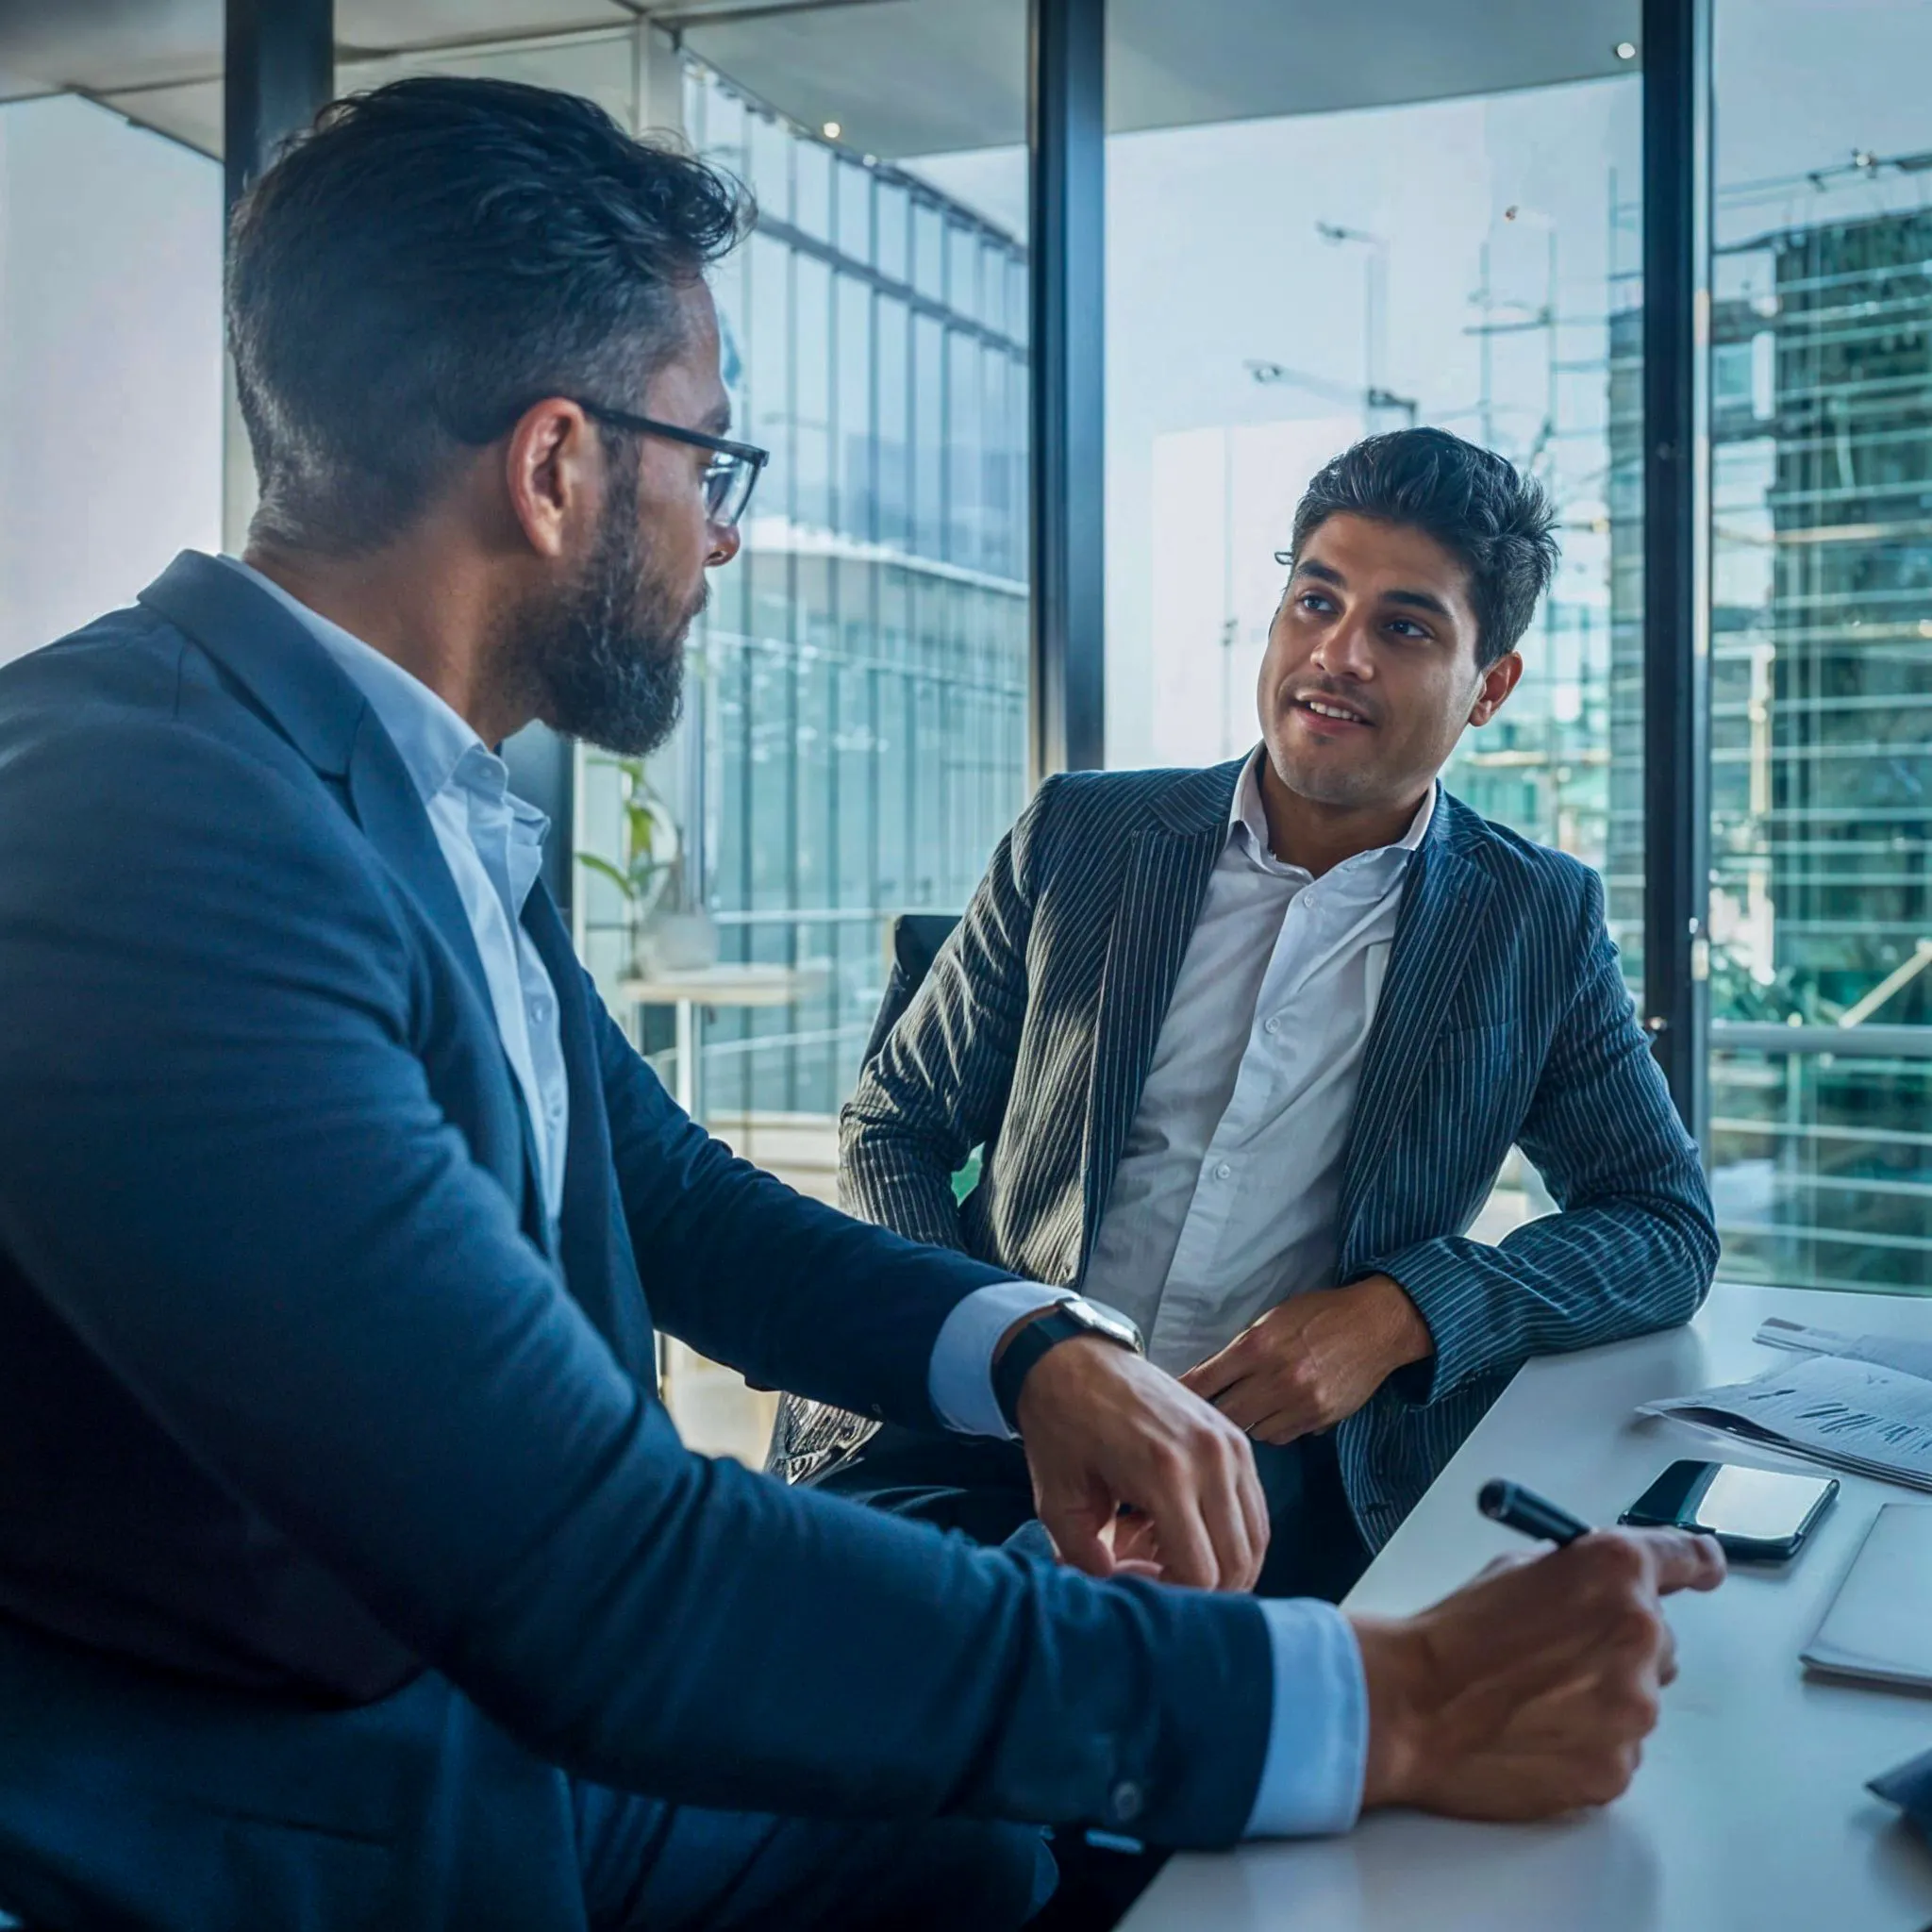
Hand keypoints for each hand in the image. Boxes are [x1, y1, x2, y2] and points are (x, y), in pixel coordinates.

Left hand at [1011, 1332, 1268, 1591]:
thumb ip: (1087, 1560)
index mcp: (1166, 1474)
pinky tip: (1181, 1527)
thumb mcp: (1057, 1502)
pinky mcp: (1236, 1438)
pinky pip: (1252, 1509)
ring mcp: (1231, 1446)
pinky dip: (1227, 1533)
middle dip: (1198, 1588)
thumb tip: (1122, 1592)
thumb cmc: (1061, 1427)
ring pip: (1253, 1541)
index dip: (1171, 1598)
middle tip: (1151, 1572)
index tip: (1134, 1581)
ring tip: (1165, 1549)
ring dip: (1218, 1562)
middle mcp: (1211, 1459)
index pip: (1201, 1574)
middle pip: (1237, 1566)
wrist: (1073, 1359)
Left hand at [1179, 1275, 1432, 1444]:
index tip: (1165, 1405)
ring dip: (1245, 1422)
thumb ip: (1240, 1350)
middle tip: (1200, 1418)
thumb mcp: (1271, 1320)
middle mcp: (1276, 1377)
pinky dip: (1272, 1429)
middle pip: (1223, 1414)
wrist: (1375, 1325)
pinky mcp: (1319, 1418)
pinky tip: (1275, 1412)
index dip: (1182, 1396)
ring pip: (1251, 1430)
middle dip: (1211, 1417)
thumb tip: (1205, 1379)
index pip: (1204, 1381)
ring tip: (1247, 1407)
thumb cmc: (1321, 1315)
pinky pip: (1281, 1436)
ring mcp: (1299, 1402)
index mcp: (1256, 1346)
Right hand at [1352, 1528, 1726, 1818]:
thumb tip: (1601, 1593)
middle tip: (1558, 1650)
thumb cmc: (1451, 1634)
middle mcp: (1638, 1637)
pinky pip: (1619, 1746)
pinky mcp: (1618, 1767)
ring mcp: (1634, 1709)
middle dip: (1617, 1641)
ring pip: (1638, 1696)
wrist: (1411, 1706)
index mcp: (1615, 1573)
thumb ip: (1577, 1576)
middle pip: (1657, 1637)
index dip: (1696, 1564)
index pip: (1687, 1559)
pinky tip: (1535, 1730)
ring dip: (1603, 1693)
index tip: (1705, 1568)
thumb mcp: (1515, 1570)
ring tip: (1534, 1696)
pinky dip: (1587, 1739)